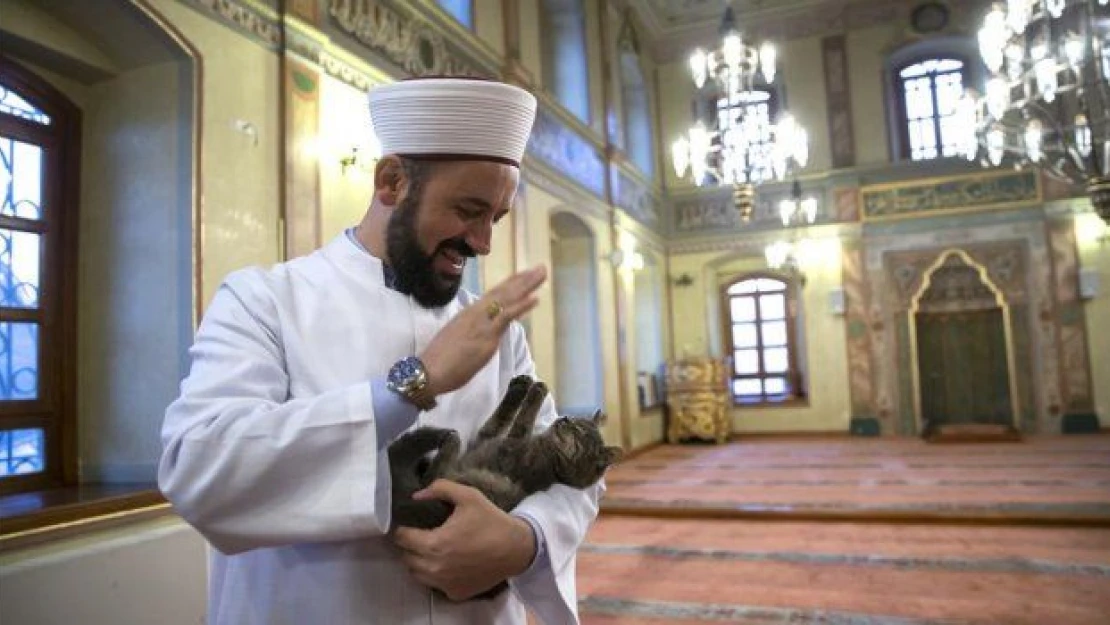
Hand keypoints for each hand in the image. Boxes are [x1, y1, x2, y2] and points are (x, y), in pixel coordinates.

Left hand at [393, 479, 535, 600]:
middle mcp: (435, 568)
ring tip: (433, 549)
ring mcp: (444, 584)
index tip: (411, 524)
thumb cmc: (491, 521)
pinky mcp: (455, 593)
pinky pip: (434, 585)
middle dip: (410, 545)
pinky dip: (436, 575)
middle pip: (406, 557)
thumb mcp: (468, 496)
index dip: (403, 529)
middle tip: (422, 534)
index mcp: (434, 543)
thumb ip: (440, 489)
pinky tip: (448, 563)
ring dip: (419, 561)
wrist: (517, 549)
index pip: (402, 538)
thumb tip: (417, 495)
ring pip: (417, 573)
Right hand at [420, 265, 546, 396]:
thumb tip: (482, 332)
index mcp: (469, 313)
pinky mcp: (486, 336)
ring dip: (526, 285)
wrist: (428, 371)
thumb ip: (471, 331)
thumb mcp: (456, 338)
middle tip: (540, 267)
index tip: (525, 274)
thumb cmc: (439, 360)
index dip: (510, 283)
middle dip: (523, 279)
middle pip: (503, 291)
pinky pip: (506, 317)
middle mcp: (476, 313)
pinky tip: (535, 298)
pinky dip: (521, 306)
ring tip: (542, 273)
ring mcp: (482, 323)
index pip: (493, 294)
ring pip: (507, 299)